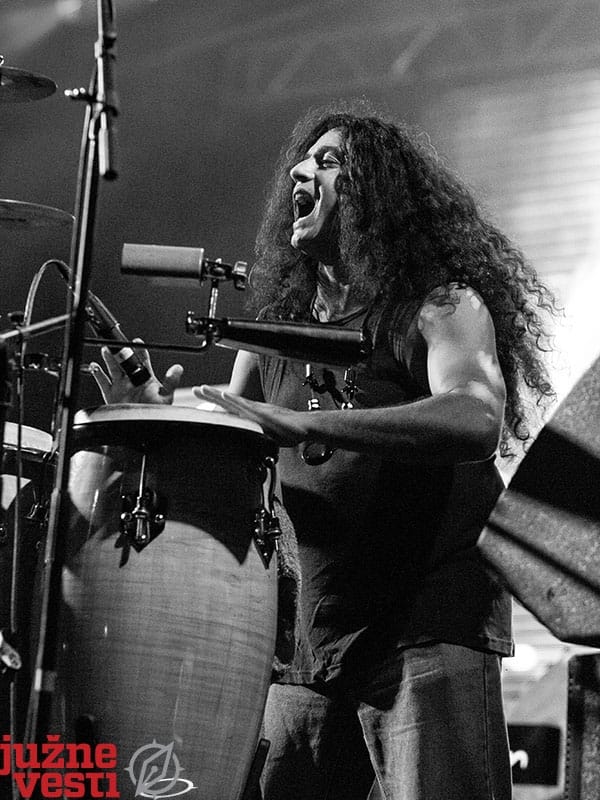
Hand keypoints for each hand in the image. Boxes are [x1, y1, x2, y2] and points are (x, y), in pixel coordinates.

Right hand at [90, 339, 183, 404]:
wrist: (142, 428)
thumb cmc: (155, 411)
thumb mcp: (166, 396)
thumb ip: (171, 381)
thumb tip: (178, 368)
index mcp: (145, 377)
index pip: (143, 359)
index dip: (139, 350)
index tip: (137, 342)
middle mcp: (132, 379)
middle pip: (125, 361)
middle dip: (121, 352)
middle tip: (118, 344)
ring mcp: (120, 385)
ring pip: (113, 367)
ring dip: (109, 358)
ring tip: (106, 350)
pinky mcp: (110, 393)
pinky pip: (102, 381)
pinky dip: (97, 373)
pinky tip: (95, 366)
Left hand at [194, 385, 309, 446]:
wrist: (305, 427)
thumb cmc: (288, 430)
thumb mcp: (266, 434)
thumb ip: (255, 435)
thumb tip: (245, 441)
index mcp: (251, 414)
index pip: (229, 407)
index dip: (215, 401)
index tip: (202, 396)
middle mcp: (253, 410)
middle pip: (228, 401)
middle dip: (211, 395)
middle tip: (196, 389)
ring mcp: (258, 411)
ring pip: (234, 401)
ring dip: (219, 396)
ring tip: (206, 390)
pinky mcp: (264, 415)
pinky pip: (246, 407)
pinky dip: (235, 402)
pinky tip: (226, 398)